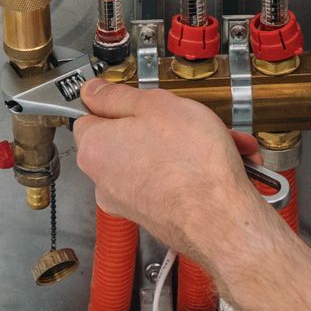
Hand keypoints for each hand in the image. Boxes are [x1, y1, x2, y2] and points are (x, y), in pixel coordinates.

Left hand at [73, 80, 266, 260]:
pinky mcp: (153, 215)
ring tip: (218, 141)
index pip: (90, 116)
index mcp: (95, 148)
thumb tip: (93, 91)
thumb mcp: (155, 105)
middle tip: (189, 119)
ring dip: (187, 147)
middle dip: (165, 127)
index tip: (138, 100)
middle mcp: (104, 180)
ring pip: (156, 160)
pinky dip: (192, 171)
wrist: (219, 218)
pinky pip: (170, 182)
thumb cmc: (191, 165)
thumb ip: (118, 96)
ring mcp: (128, 202)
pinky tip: (221, 162)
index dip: (118, 104)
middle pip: (128, 138)